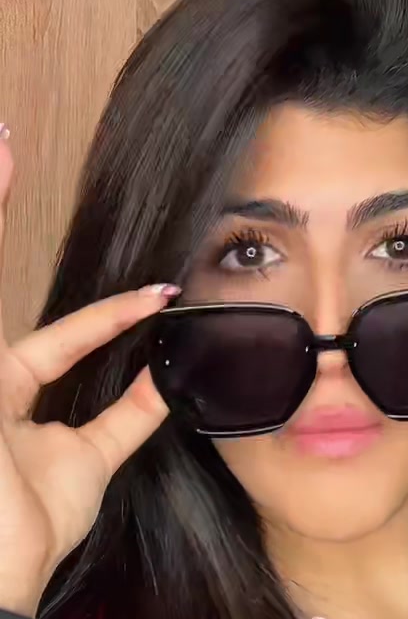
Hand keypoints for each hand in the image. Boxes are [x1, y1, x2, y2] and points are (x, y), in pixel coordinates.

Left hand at [0, 131, 176, 616]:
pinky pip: (123, 420)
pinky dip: (151, 395)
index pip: (6, 292)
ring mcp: (41, 429)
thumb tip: (37, 241)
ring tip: (159, 292)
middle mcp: (3, 390)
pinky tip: (179, 366)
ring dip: (116, 326)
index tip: (7, 152)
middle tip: (65, 195)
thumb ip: (12, 352)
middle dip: (77, 287)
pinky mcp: (80, 467)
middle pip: (47, 324)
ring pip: (85, 362)